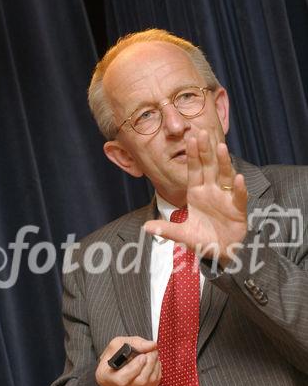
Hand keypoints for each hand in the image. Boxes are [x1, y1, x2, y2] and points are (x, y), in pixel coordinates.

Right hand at [95, 336, 160, 385]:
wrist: (113, 368)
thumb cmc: (113, 356)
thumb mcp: (117, 344)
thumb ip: (134, 343)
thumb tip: (151, 345)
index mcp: (106, 378)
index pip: (122, 379)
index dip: (135, 367)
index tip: (143, 356)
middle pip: (139, 382)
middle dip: (149, 363)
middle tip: (152, 351)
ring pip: (148, 384)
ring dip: (155, 366)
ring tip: (153, 354)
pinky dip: (156, 373)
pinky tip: (153, 363)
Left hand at [144, 130, 247, 266]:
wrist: (220, 253)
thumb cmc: (202, 240)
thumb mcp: (182, 235)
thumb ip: (166, 229)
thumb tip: (145, 228)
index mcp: (196, 194)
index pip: (194, 170)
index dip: (192, 155)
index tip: (190, 138)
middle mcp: (211, 192)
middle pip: (209, 168)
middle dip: (206, 151)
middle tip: (203, 132)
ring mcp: (225, 199)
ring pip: (225, 177)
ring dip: (224, 163)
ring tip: (221, 147)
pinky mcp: (238, 210)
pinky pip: (239, 197)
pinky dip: (240, 189)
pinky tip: (239, 179)